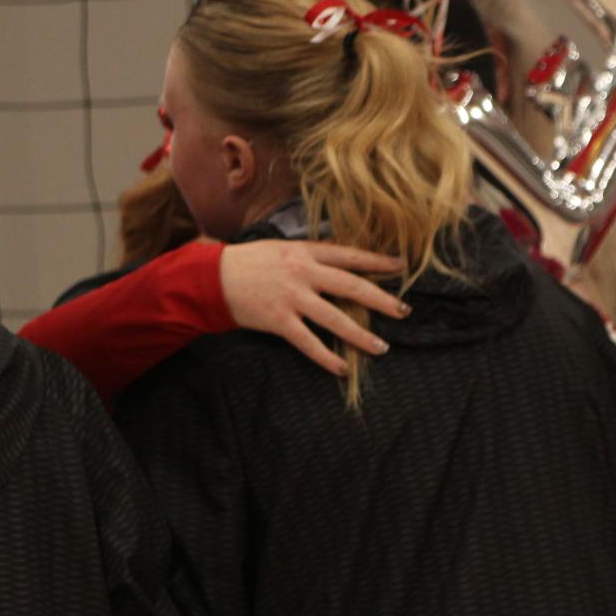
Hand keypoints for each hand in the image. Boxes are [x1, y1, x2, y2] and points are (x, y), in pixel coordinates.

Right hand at [219, 240, 408, 377]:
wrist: (212, 277)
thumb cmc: (249, 261)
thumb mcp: (283, 248)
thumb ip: (312, 253)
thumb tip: (341, 258)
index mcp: (305, 251)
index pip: (350, 255)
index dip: (377, 262)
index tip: (400, 267)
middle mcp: (303, 273)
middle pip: (351, 286)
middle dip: (381, 300)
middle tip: (404, 311)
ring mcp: (292, 298)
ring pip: (335, 318)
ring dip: (361, 335)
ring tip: (381, 347)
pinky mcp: (279, 321)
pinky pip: (308, 343)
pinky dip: (327, 357)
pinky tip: (342, 368)